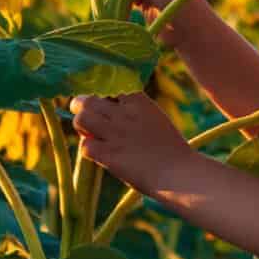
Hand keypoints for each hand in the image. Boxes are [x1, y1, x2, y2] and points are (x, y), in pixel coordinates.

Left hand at [70, 91, 191, 192]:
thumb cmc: (170, 148)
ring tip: (88, 134)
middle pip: (88, 100)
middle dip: (81, 106)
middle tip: (83, 114)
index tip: (100, 101)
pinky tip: (99, 154)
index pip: (108, 85)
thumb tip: (107, 114)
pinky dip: (88, 150)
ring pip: (81, 118)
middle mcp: (124, 114)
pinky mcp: (109, 155)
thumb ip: (133, 112)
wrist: (178, 173)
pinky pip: (84, 146)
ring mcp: (115, 134)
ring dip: (81, 126)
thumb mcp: (155, 118)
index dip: (100, 93)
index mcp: (139, 101)